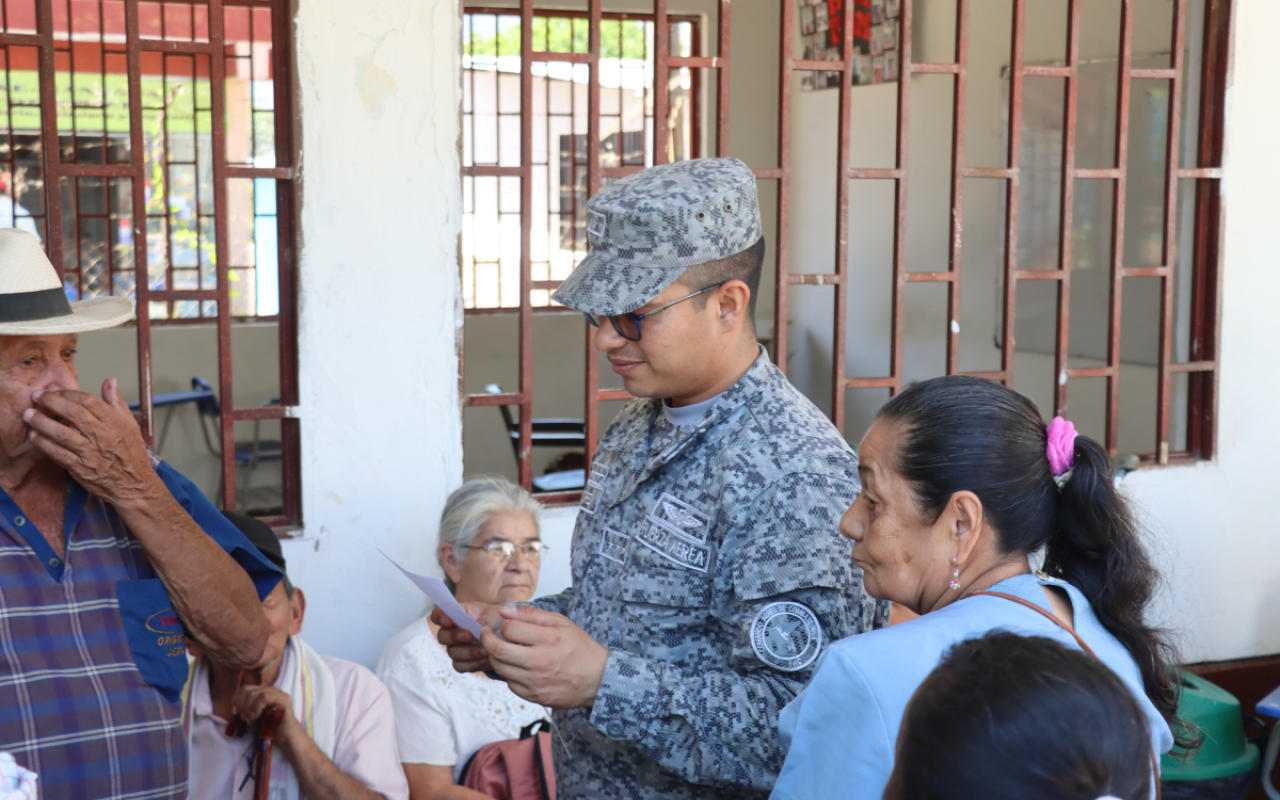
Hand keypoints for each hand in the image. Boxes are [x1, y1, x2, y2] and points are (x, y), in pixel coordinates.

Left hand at [23, 379, 161, 506]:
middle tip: (36, 396)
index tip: (57, 391)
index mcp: (115, 422)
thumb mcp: (131, 424)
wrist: (133, 484)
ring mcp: (90, 452)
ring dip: (42, 422)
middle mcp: (102, 435)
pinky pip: (58, 453)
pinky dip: (44, 444)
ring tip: (29, 414)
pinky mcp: (80, 468)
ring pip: (62, 433)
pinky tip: (35, 436)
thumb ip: (117, 402)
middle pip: (72, 413)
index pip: (88, 400)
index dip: (69, 393)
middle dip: (50, 401)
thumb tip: (110, 381)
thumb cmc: (132, 454)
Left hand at [232, 684, 301, 751]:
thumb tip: (235, 708)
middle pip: (247, 690)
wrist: (286, 737)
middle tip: (245, 719)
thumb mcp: (254, 717)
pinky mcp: (282, 698)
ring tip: (252, 720)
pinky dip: (256, 707)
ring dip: (248, 708)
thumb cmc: (269, 728)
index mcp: (263, 692)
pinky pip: (263, 696)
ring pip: (253, 693)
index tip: (235, 713)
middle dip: (241, 706)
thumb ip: (247, 709)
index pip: (245, 689)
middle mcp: (270, 689)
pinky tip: (257, 716)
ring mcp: (277, 693)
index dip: (237, 700)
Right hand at [431, 602, 502, 672]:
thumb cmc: (499, 621)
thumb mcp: (496, 615)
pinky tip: (485, 658)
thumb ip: (485, 620)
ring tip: (486, 649)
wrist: (508, 639)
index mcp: (458, 614)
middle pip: (442, 636)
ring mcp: (456, 648)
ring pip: (452, 653)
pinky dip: (472, 663)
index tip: (449, 621)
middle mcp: (452, 631)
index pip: (438, 614)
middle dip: (454, 637)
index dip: (440, 617)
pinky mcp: (462, 662)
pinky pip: (460, 666)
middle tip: (470, 636)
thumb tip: (478, 627)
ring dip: (469, 651)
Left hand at [481, 605, 607, 709]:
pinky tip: (517, 666)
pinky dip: (508, 673)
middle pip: (498, 650)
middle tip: (487, 633)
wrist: (597, 679)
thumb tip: (506, 611)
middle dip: (487, 639)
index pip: (510, 629)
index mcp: (548, 640)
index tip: (506, 624)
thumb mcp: (561, 623)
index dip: (504, 623)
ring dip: (495, 656)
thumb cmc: (580, 649)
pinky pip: (510, 684)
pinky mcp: (534, 696)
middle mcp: (539, 662)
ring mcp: (535, 682)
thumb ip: (531, 614)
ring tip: (501, 649)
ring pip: (500, 668)